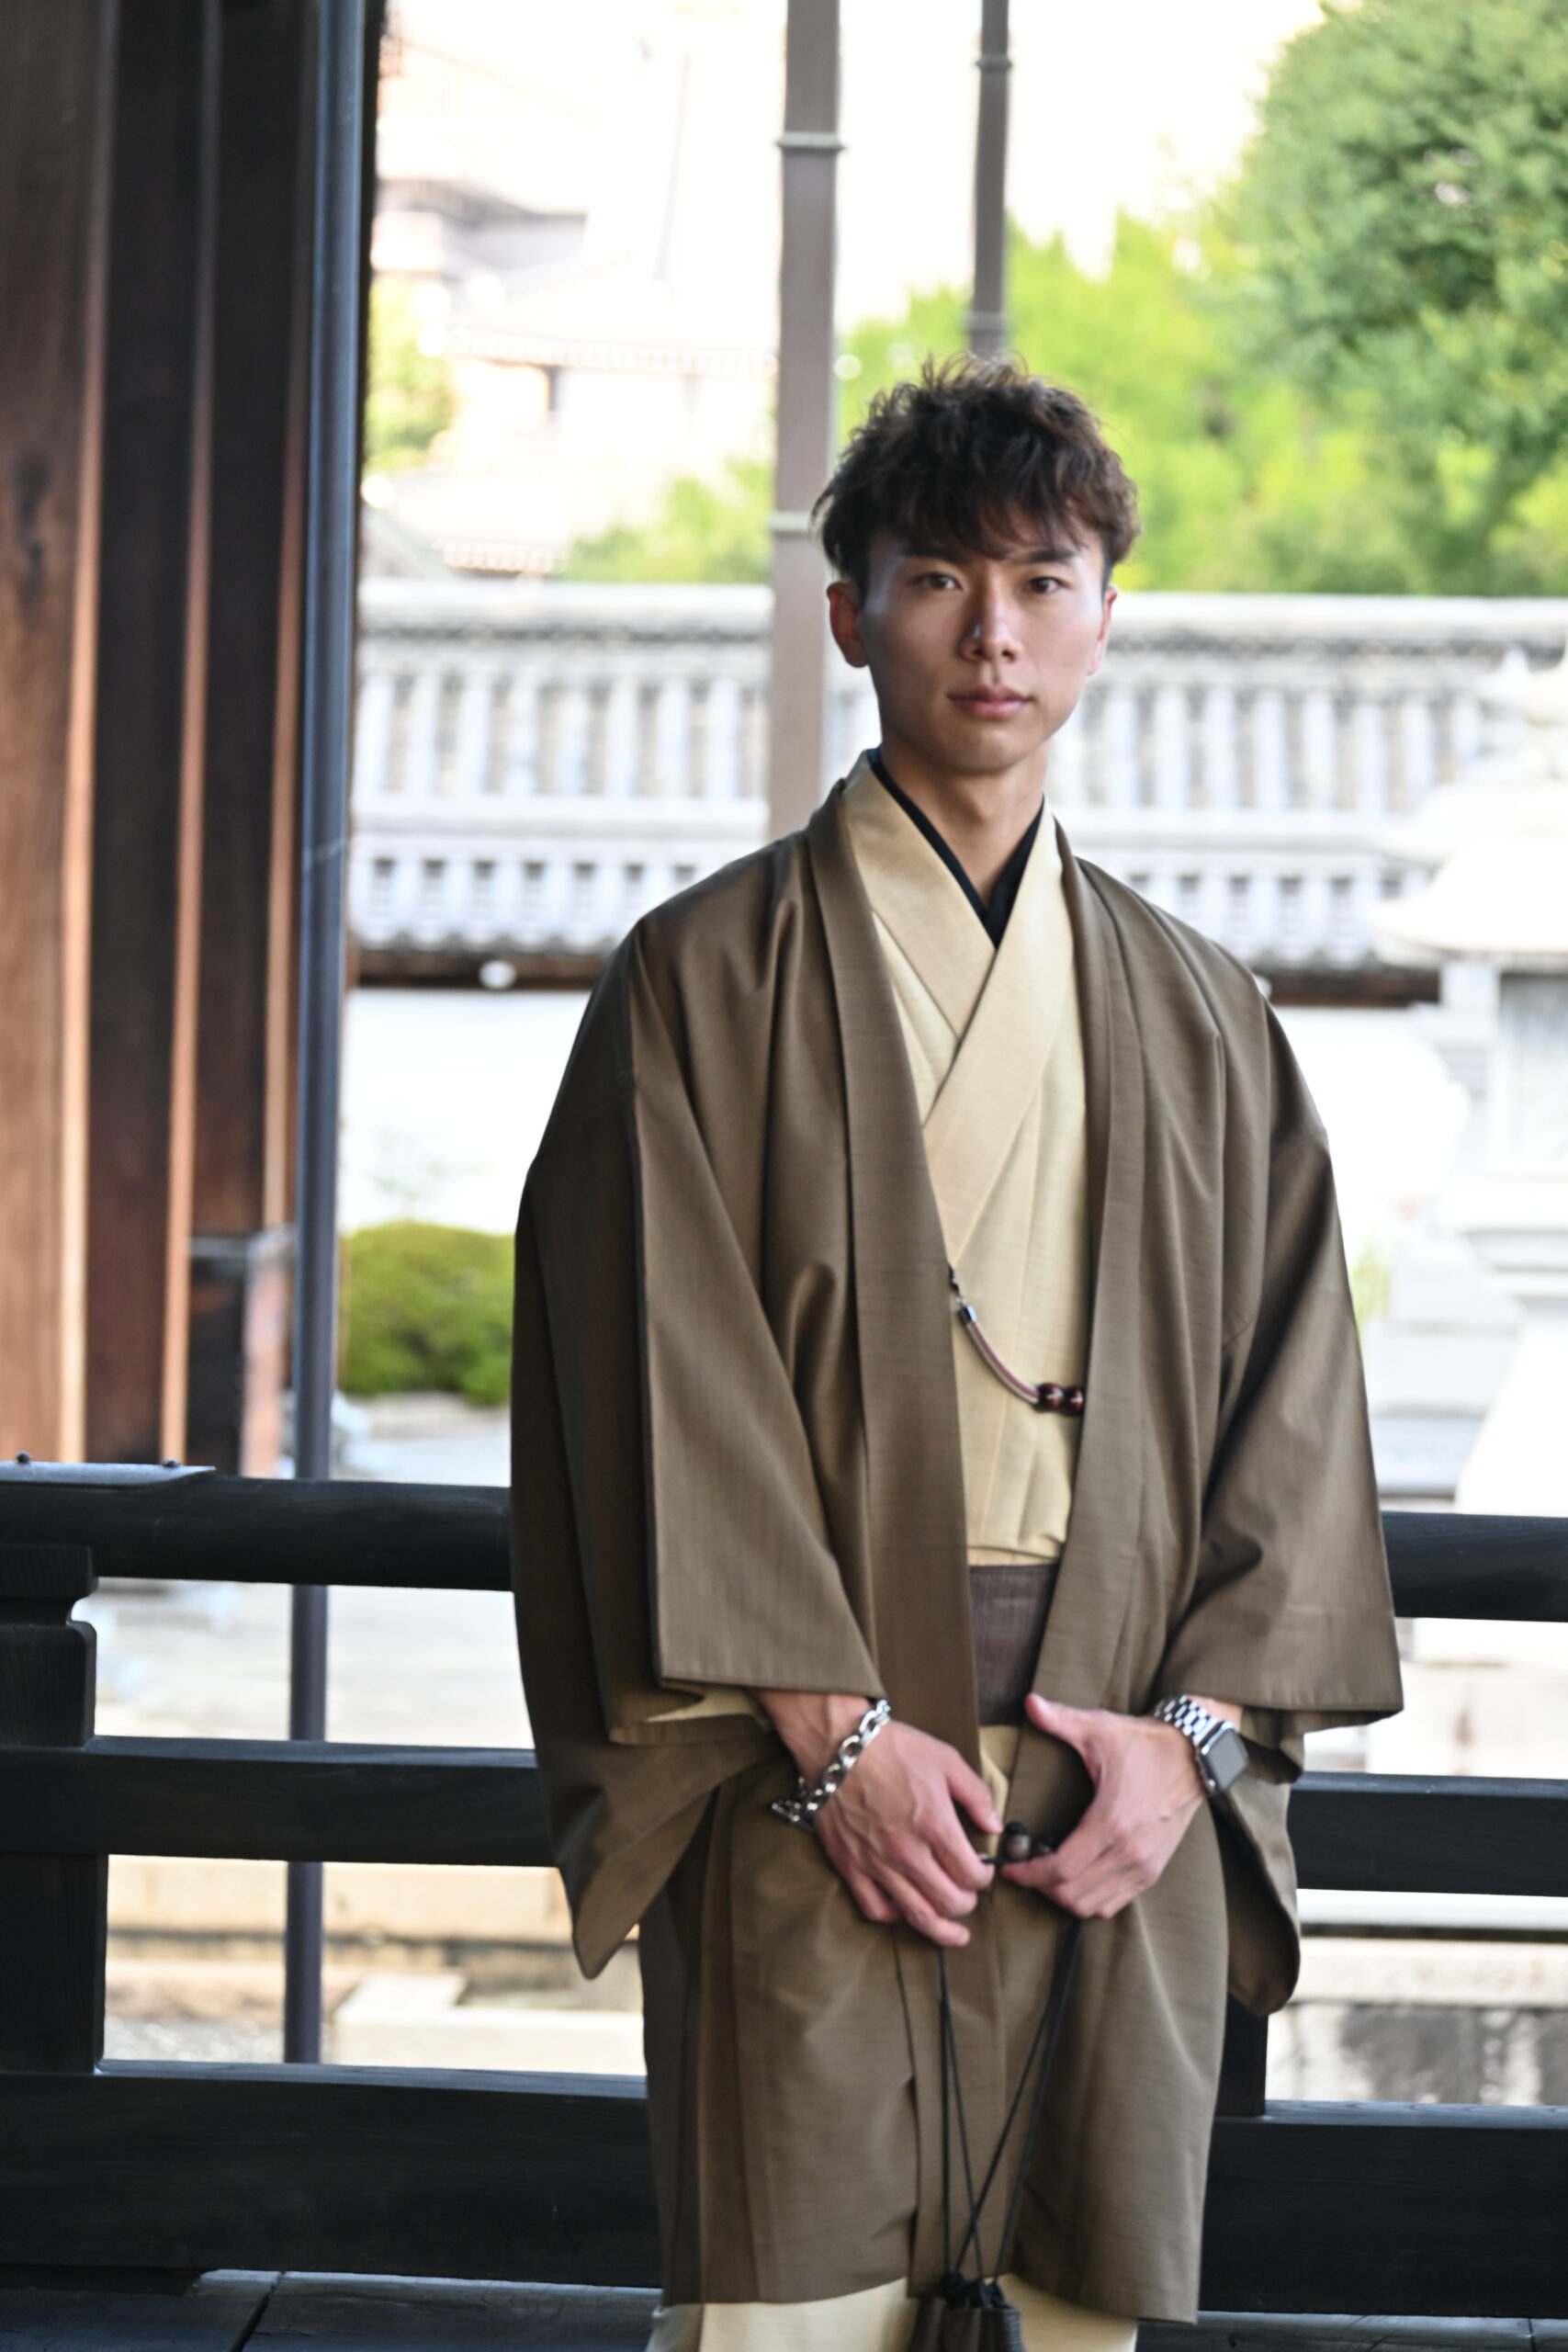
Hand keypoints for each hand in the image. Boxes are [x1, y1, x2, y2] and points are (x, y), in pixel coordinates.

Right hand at [757, 1689, 1000, 1946]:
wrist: (837, 1745)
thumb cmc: (893, 1748)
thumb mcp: (945, 1759)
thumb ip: (976, 1794)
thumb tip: (995, 1825)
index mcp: (935, 1825)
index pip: (972, 1875)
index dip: (984, 1878)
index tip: (982, 1872)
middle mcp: (908, 1852)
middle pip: (949, 1903)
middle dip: (967, 1905)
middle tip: (969, 1897)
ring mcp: (877, 1863)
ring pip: (917, 1916)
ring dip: (941, 1930)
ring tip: (953, 1934)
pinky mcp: (851, 1866)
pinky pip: (875, 1908)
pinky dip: (895, 1917)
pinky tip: (906, 1912)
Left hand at [1000, 1692, 1237, 1918]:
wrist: (1193, 1756)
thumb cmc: (1144, 1743)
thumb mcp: (1100, 1728)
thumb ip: (1060, 1719)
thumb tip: (1029, 1702)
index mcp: (1112, 1822)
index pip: (1062, 1868)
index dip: (1029, 1875)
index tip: (1009, 1869)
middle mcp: (1129, 1852)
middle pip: (1073, 1894)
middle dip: (1041, 1887)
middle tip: (1024, 1868)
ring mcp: (1144, 1865)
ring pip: (1093, 1905)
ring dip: (1064, 1897)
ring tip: (1046, 1875)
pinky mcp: (1153, 1870)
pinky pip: (1115, 1904)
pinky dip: (1090, 1900)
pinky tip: (1075, 1879)